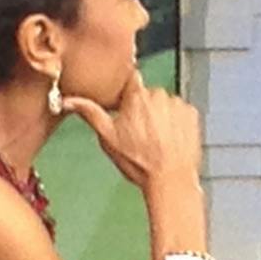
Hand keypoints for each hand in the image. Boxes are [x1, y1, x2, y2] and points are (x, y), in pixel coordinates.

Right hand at [60, 69, 201, 191]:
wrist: (170, 179)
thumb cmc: (139, 162)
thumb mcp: (107, 137)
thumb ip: (89, 113)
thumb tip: (68, 101)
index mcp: (137, 95)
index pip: (130, 80)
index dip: (127, 94)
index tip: (125, 105)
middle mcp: (160, 95)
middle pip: (148, 94)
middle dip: (143, 107)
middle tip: (139, 131)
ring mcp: (178, 104)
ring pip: (165, 102)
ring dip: (161, 114)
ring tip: (156, 138)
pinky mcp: (193, 115)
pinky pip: (181, 112)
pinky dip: (176, 121)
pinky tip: (169, 138)